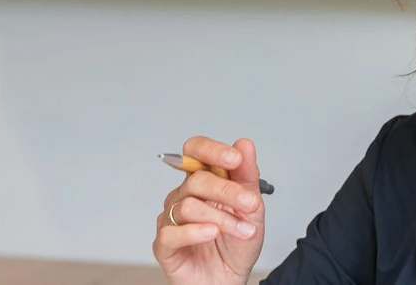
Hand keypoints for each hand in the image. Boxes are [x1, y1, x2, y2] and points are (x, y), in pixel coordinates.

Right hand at [155, 136, 265, 284]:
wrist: (229, 281)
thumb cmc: (236, 245)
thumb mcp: (252, 209)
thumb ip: (247, 176)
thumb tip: (244, 144)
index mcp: (202, 182)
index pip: (195, 151)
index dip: (211, 150)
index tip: (234, 159)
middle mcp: (183, 196)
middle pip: (196, 180)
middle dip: (227, 191)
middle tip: (250, 204)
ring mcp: (171, 219)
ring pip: (188, 206)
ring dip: (222, 218)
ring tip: (243, 232)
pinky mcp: (164, 244)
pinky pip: (172, 232)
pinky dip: (195, 232)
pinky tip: (212, 233)